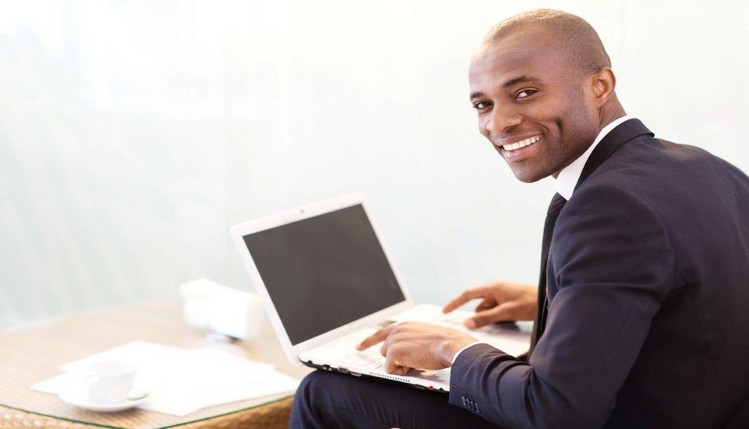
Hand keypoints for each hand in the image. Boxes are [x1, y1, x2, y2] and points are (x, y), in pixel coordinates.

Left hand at [356, 322, 476, 374]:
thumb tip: (407, 354)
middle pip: (385, 351)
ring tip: (419, 360)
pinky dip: (402, 371)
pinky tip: (415, 364)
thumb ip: (412, 340)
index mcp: (405, 325)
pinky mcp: (393, 352)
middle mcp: (396, 331)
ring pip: (388, 361)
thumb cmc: (444, 343)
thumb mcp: (426, 336)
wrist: (450, 345)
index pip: (381, 332)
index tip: (359, 347)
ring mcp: (393, 341)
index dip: (368, 341)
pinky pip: (391, 369)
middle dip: (397, 359)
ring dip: (401, 365)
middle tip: (415, 360)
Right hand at [443, 281, 537, 328]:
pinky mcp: (508, 302)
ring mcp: (502, 296)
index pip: (468, 295)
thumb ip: (486, 318)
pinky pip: (497, 312)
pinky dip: (501, 318)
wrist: (549, 300)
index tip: (445, 312)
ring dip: (495, 318)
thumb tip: (467, 323)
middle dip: (485, 316)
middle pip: (480, 306)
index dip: (455, 303)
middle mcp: (495, 289)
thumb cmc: (529, 303)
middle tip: (500, 320)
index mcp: (492, 287)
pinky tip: (513, 320)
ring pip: (489, 311)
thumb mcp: (506, 312)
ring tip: (510, 319)